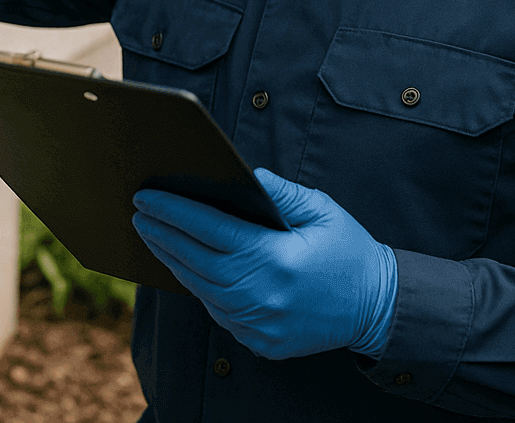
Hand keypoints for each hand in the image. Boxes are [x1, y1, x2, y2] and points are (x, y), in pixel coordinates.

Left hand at [132, 168, 396, 359]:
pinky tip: (184, 267)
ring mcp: (258, 323)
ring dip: (173, 261)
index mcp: (276, 258)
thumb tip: (246, 174)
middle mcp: (261, 294)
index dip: (174, 211)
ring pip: (201, 289)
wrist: (377, 307)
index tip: (147, 197)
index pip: (210, 229)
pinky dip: (198, 287)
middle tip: (138, 214)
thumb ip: (281, 193)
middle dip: (163, 234)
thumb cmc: (349, 251)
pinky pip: (217, 311)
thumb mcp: (322, 210)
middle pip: (195, 260)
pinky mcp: (259, 341)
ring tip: (153, 237)